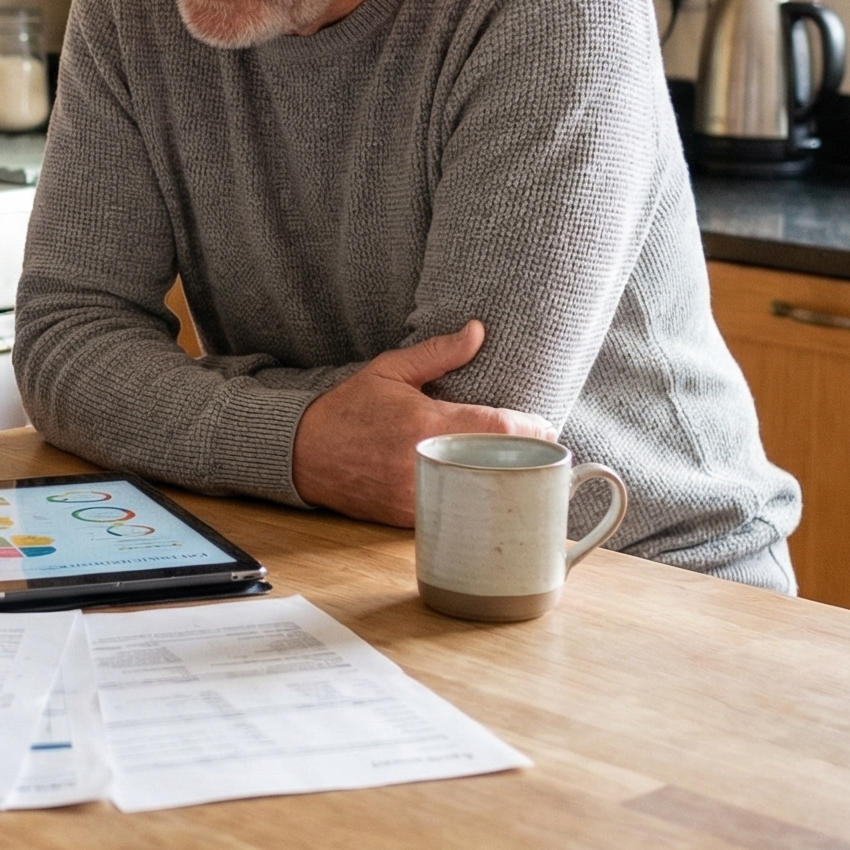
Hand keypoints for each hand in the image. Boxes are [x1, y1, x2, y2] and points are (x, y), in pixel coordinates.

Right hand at [292, 321, 557, 525]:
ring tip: (516, 469)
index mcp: (427, 423)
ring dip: (500, 483)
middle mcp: (425, 462)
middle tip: (541, 450)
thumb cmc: (348, 408)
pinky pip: (452, 511)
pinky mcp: (407, 518)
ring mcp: (417, 495)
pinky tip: (480, 489)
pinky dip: (469, 501)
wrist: (302, 453)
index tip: (547, 427)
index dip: (534, 429)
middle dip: (525, 459)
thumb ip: (438, 354)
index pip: (500, 429)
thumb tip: (478, 331)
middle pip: (499, 466)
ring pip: (478, 495)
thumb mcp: (390, 371)